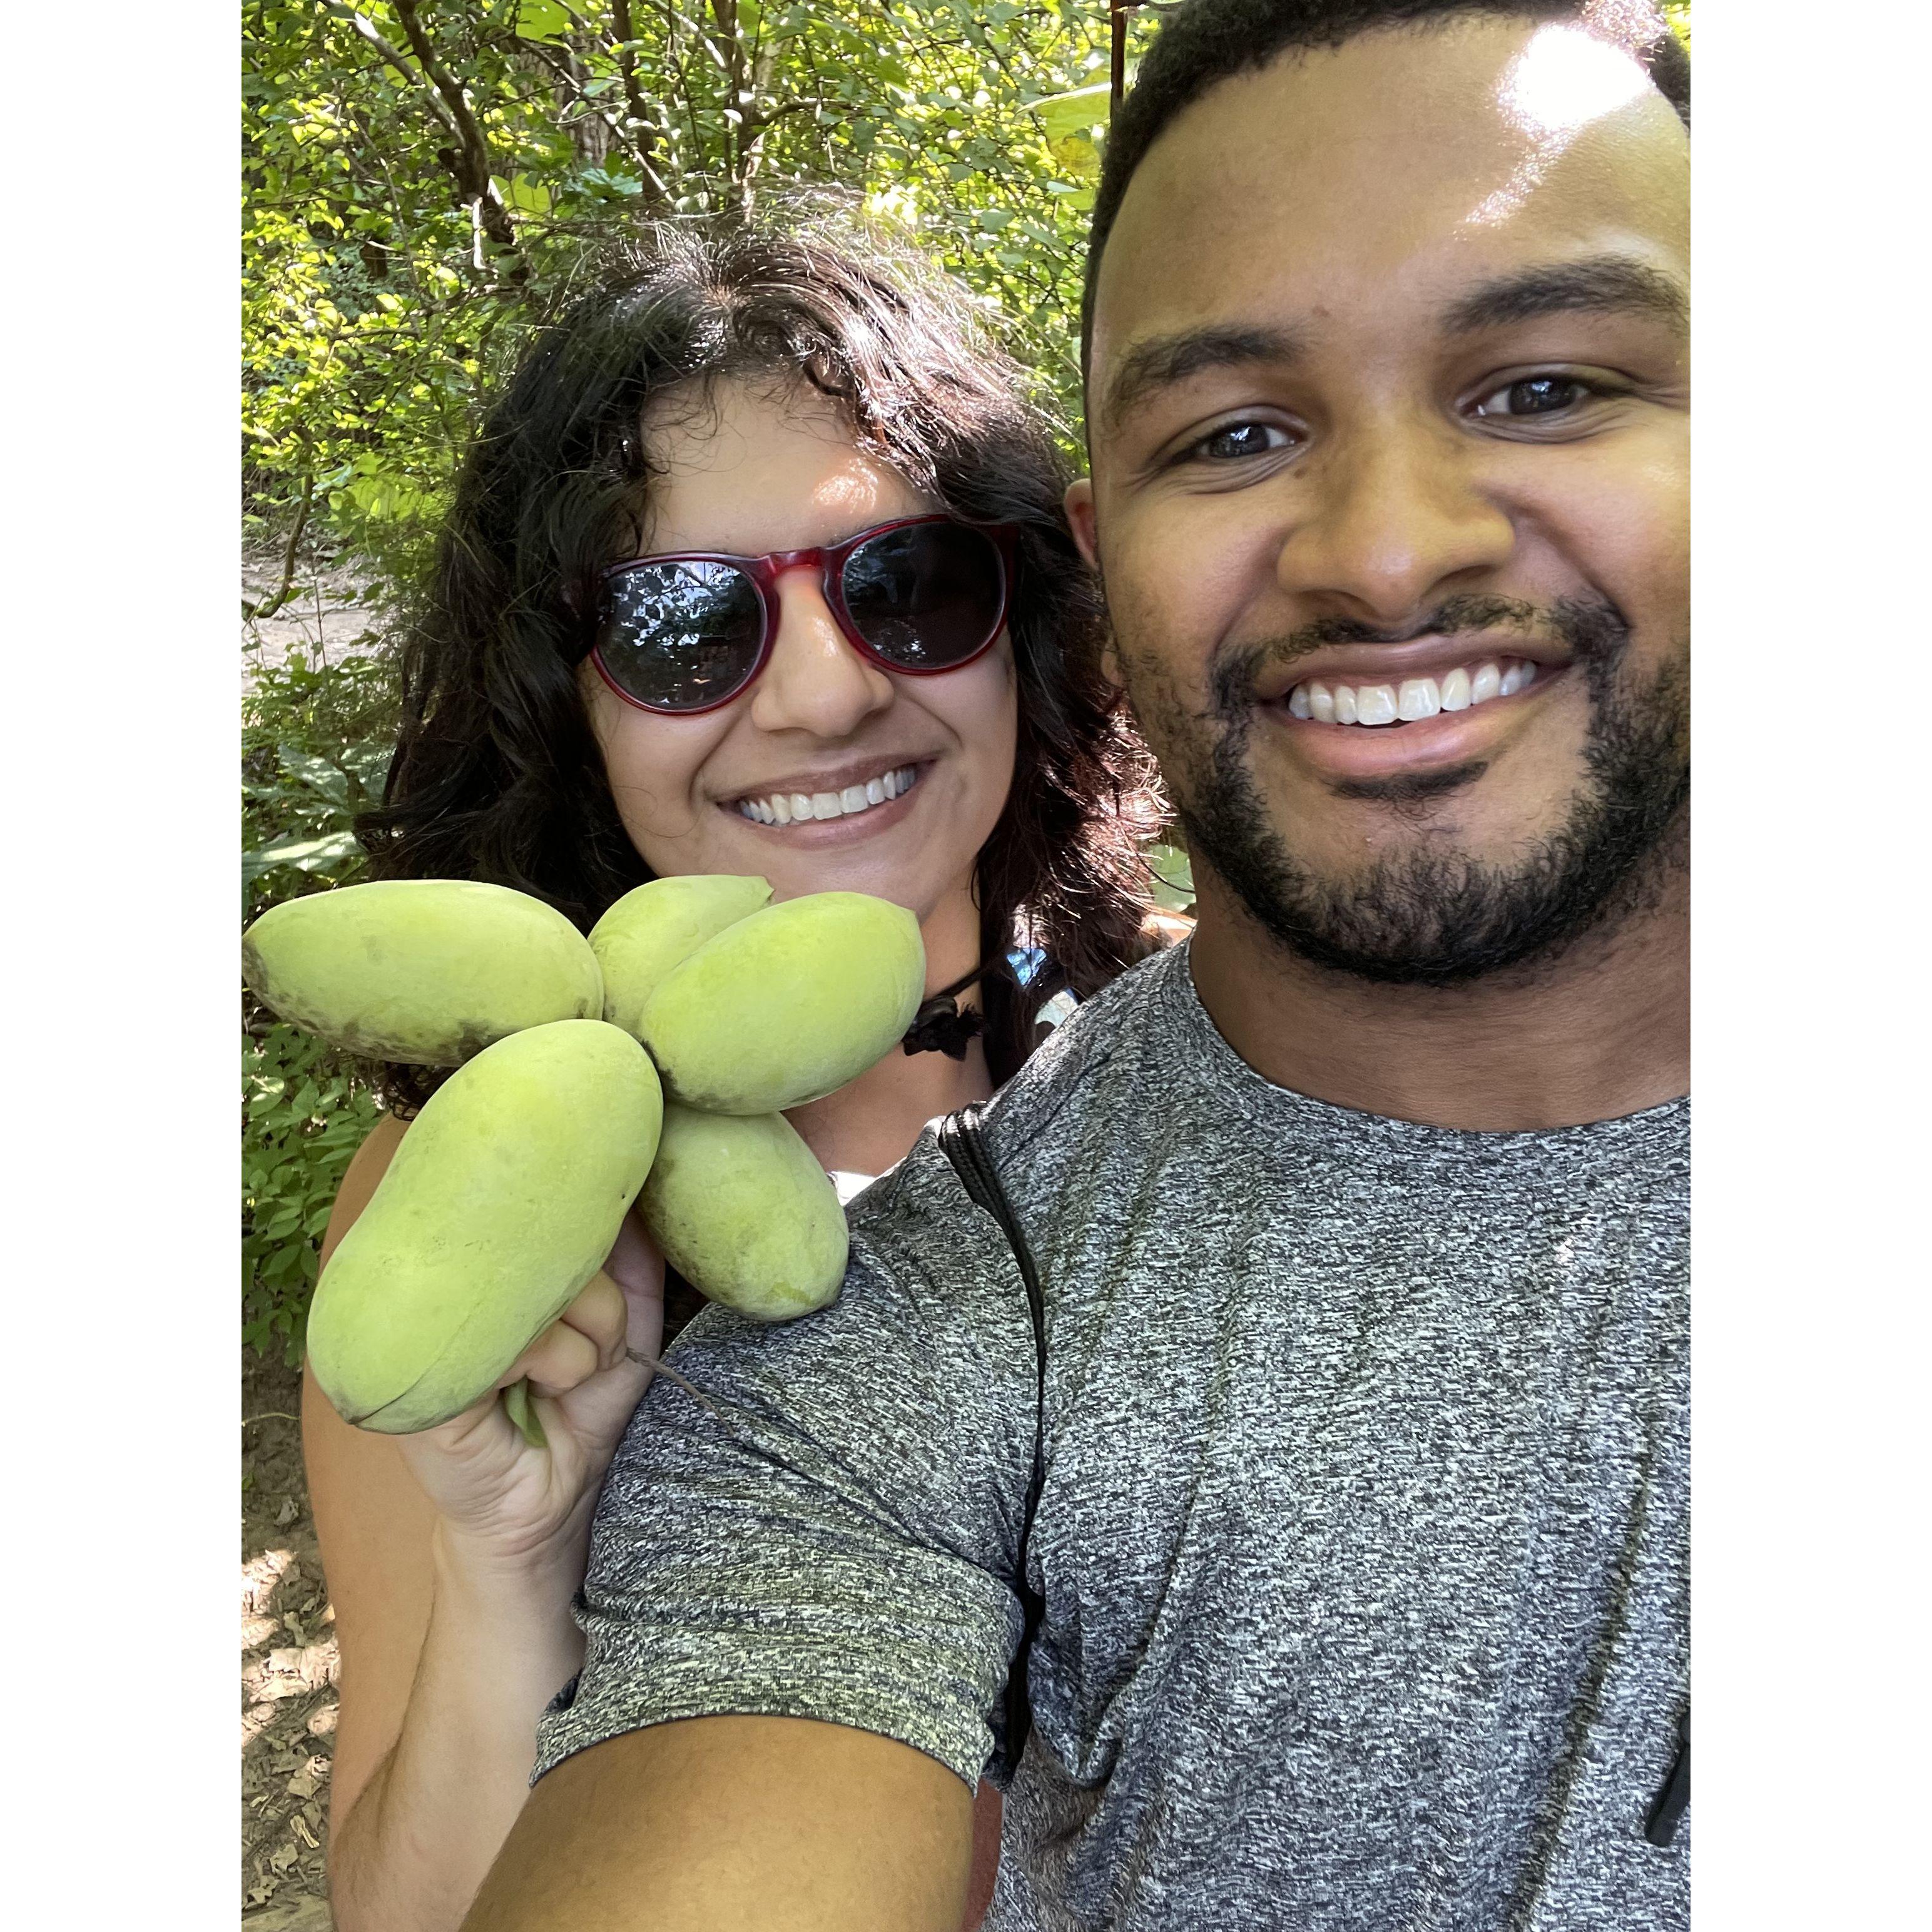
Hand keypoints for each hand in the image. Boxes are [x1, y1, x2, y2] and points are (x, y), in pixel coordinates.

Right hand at [382, 1207, 665, 1569]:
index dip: (579, 1223)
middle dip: (600, 1296)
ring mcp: (422, 1326)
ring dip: (589, 1338)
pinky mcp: (428, 1377)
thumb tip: (631, 1190)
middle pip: (547, 1233)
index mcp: (471, 1261)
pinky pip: (524, 1334)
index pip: (525, 1201)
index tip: (604, 1257)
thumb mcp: (622, 1322)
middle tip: (597, 1347)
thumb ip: (627, 1256)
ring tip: (567, 1378)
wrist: (547, 1506)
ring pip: (546, 1282)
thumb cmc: (576, 1410)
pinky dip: (563, 1364)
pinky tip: (543, 1397)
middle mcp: (435, 1281)